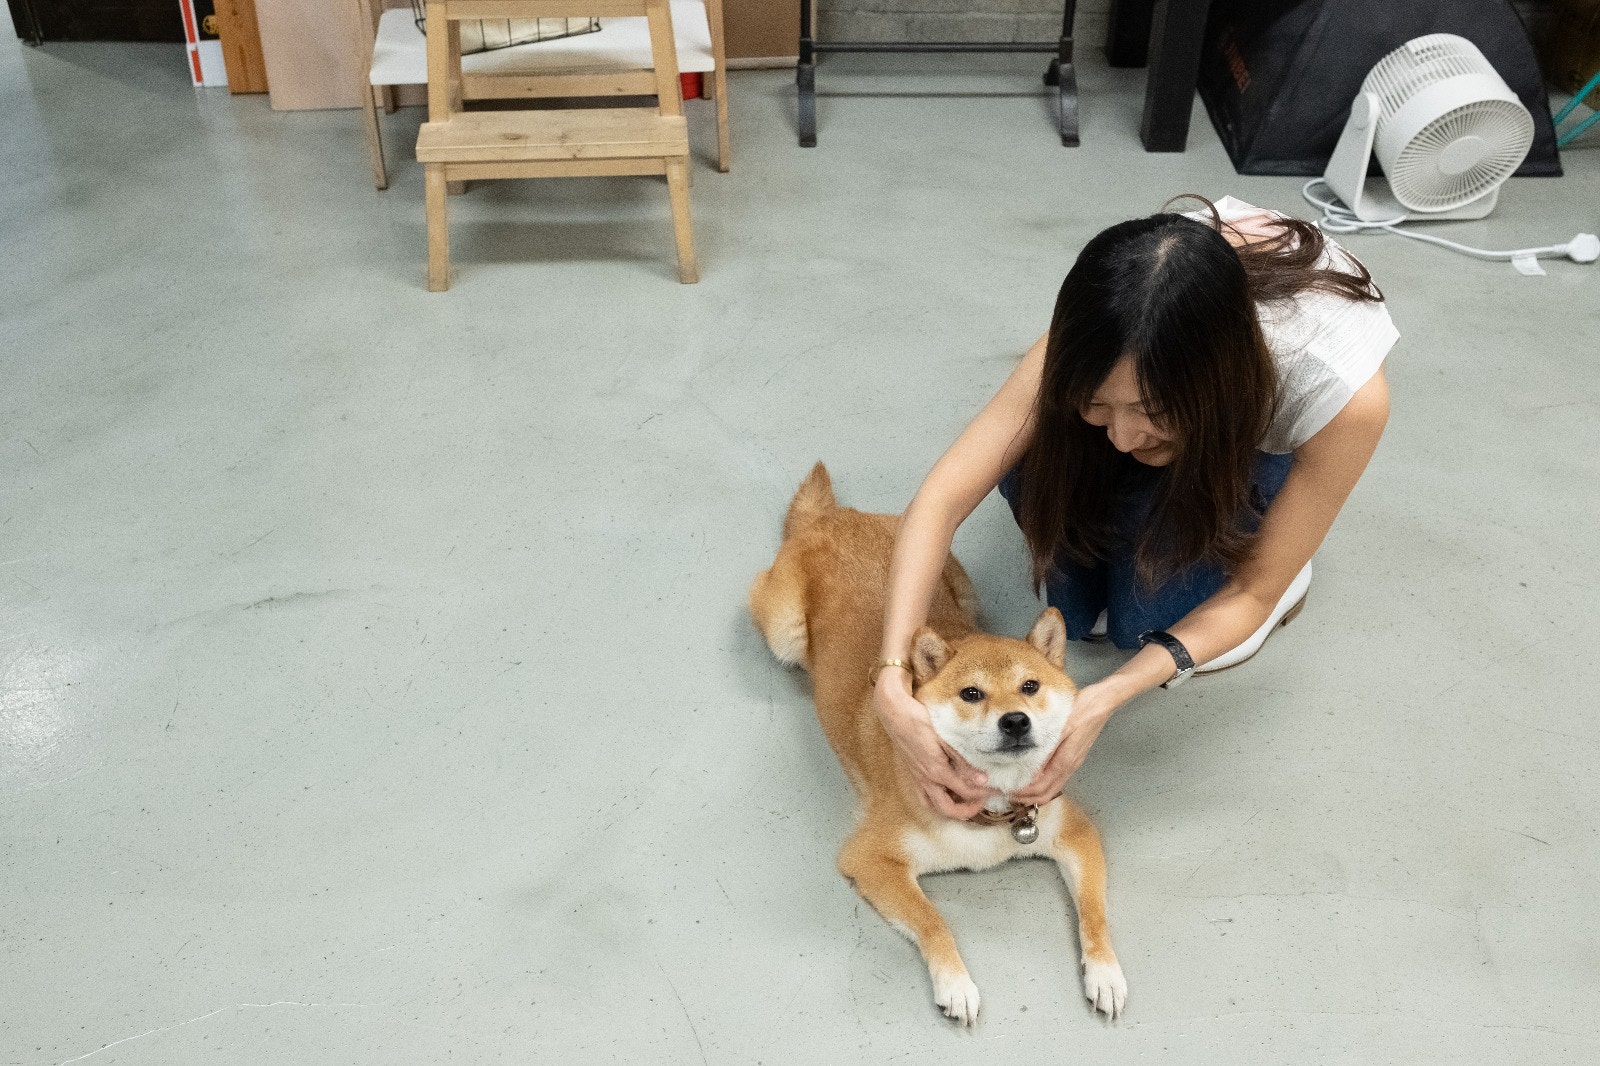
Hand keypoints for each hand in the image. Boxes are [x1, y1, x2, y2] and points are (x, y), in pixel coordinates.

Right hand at [873, 667, 990, 818]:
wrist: (893, 713)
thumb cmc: (919, 720)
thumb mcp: (945, 738)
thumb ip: (963, 762)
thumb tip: (982, 780)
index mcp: (937, 771)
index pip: (966, 791)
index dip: (985, 793)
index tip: (999, 790)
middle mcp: (926, 779)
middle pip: (948, 809)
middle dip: (967, 811)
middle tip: (982, 801)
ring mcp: (917, 778)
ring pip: (933, 805)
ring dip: (950, 807)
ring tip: (964, 799)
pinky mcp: (912, 773)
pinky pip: (923, 795)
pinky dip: (936, 799)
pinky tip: (945, 789)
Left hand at [1011, 681, 1119, 806]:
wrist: (1102, 703)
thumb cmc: (1083, 710)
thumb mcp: (1061, 727)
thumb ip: (1047, 748)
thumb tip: (1031, 767)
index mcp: (1066, 760)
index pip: (1042, 787)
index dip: (1024, 792)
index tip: (1008, 789)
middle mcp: (1070, 766)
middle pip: (1047, 793)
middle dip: (1027, 798)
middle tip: (1008, 793)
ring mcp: (1072, 763)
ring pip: (1052, 788)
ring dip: (1034, 793)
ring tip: (1017, 787)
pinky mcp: (1073, 758)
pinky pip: (1056, 778)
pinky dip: (1042, 784)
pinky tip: (1032, 776)